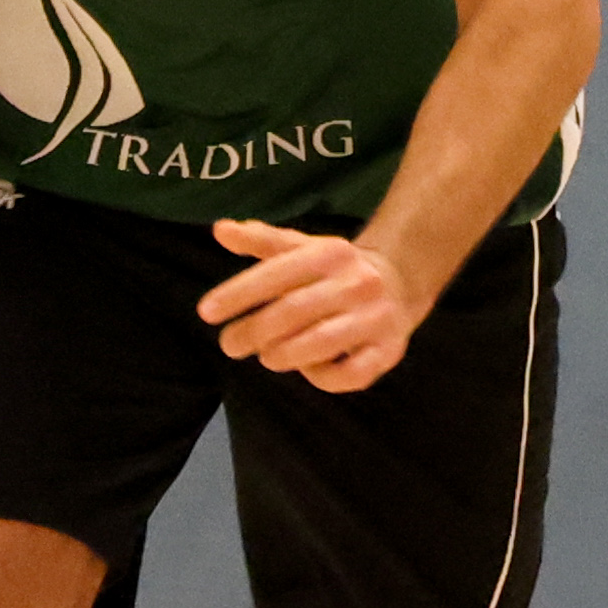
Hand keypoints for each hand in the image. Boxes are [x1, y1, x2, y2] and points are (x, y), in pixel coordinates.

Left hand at [197, 219, 421, 393]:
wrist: (400, 280)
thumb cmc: (334, 268)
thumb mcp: (300, 247)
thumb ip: (260, 240)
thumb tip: (220, 229)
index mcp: (330, 254)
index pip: (277, 273)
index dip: (238, 294)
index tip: (206, 313)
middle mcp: (356, 283)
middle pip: (294, 311)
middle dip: (254, 331)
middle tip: (229, 345)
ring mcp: (375, 318)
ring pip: (322, 343)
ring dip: (284, 355)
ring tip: (267, 357)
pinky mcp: (389, 351)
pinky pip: (353, 374)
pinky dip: (324, 378)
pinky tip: (309, 369)